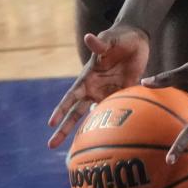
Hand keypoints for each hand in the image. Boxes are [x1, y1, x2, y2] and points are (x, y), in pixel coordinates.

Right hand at [47, 24, 149, 147]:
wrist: (137, 39)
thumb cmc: (119, 37)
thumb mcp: (109, 39)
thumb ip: (100, 43)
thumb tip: (88, 37)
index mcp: (88, 78)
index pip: (71, 97)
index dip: (61, 110)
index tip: (51, 123)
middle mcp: (95, 89)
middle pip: (76, 113)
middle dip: (64, 129)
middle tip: (51, 145)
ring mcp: (108, 94)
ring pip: (95, 117)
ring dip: (87, 132)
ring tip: (78, 150)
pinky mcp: (123, 95)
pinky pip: (117, 112)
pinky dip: (114, 126)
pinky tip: (111, 141)